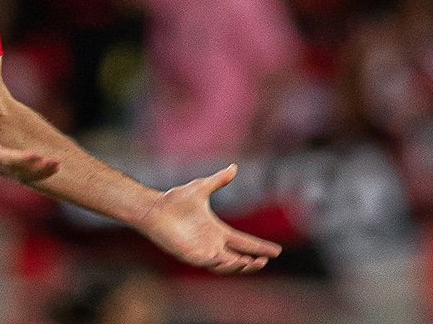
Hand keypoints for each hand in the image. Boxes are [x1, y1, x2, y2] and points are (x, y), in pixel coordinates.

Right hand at [0, 99, 58, 182]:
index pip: (3, 158)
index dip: (19, 159)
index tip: (36, 155)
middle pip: (16, 171)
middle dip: (36, 168)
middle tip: (55, 162)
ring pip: (22, 176)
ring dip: (41, 173)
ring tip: (58, 165)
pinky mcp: (6, 168)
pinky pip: (24, 175)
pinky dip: (39, 174)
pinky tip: (54, 168)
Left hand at [136, 164, 281, 273]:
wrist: (155, 207)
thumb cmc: (175, 199)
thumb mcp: (202, 188)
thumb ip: (219, 180)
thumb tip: (234, 167)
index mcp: (218, 231)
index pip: (244, 242)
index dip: (260, 247)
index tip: (277, 252)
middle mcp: (212, 244)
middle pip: (238, 258)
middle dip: (253, 262)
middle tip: (265, 260)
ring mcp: (202, 251)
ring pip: (226, 265)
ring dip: (239, 266)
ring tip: (252, 262)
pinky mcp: (190, 255)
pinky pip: (209, 264)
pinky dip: (220, 263)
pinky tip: (230, 260)